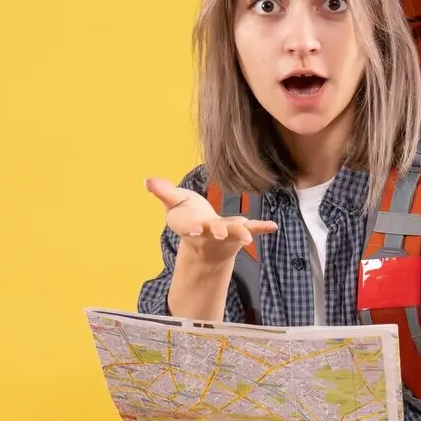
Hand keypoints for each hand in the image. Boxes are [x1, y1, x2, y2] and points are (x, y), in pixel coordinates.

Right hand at [145, 177, 277, 260]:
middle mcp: (207, 231)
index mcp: (188, 224)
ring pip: (232, 232)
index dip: (189, 227)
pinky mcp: (239, 230)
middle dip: (216, 231)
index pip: (186, 226)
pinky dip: (261, 227)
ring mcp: (225, 232)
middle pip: (211, 231)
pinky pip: (252, 228)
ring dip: (240, 233)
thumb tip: (147, 180)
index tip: (193, 229)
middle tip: (219, 233)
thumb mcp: (173, 203)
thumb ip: (163, 192)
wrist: (203, 240)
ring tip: (249, 237)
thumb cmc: (187, 216)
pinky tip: (273, 226)